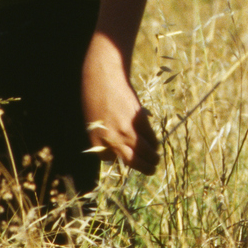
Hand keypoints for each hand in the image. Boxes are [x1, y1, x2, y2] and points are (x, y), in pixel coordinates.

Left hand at [82, 34, 158, 174]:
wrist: (103, 77)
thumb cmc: (94, 97)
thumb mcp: (92, 121)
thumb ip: (102, 136)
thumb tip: (114, 148)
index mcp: (96, 141)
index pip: (110, 159)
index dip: (120, 160)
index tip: (128, 161)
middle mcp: (111, 138)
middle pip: (131, 160)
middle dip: (143, 168)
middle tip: (151, 170)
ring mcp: (126, 129)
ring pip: (143, 150)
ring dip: (152, 157)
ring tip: (156, 159)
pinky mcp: (138, 119)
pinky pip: (149, 136)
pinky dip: (154, 141)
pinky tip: (155, 143)